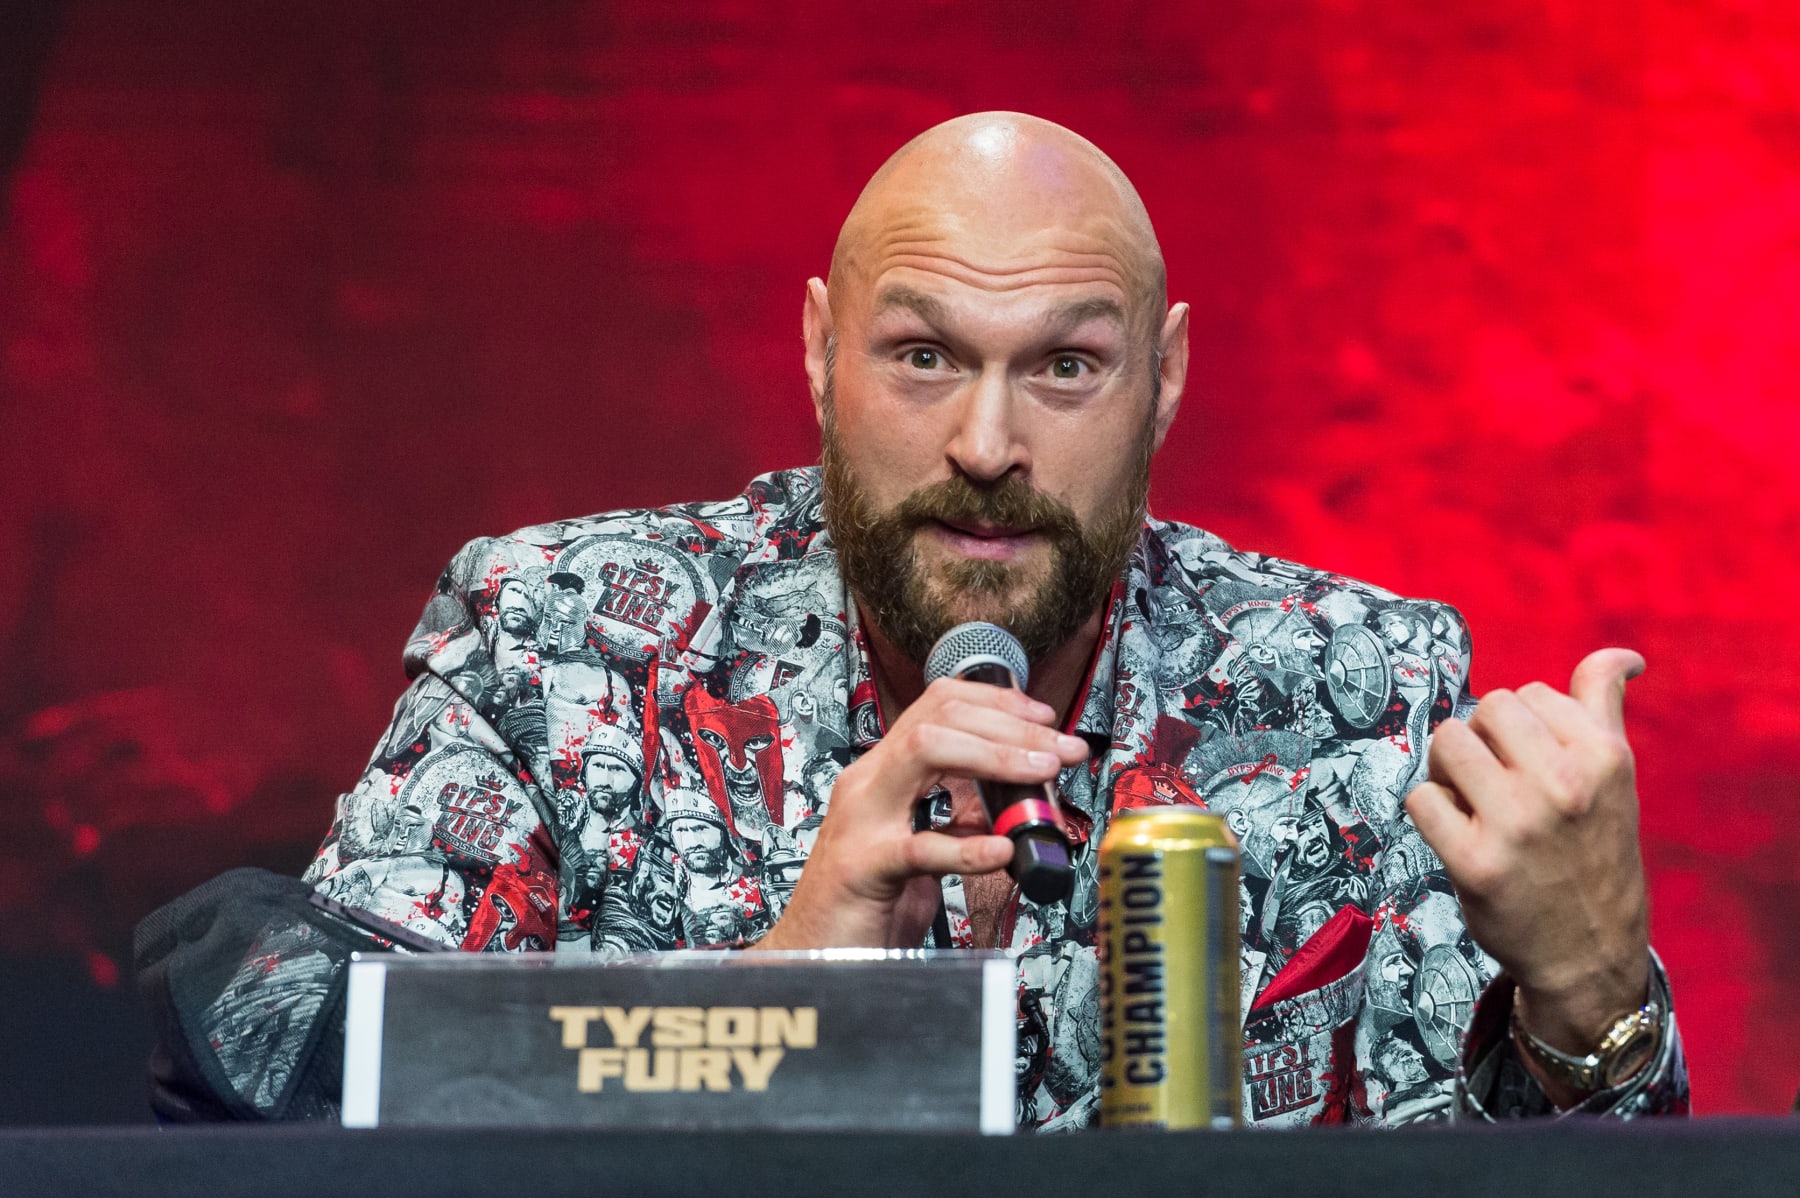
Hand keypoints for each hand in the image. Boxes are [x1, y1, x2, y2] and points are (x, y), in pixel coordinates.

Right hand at [751, 677, 1088, 949]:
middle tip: (1061, 749)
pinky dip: (968, 847)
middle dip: (1011, 725)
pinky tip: (1002, 850)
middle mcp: (867, 786)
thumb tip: (1011, 804)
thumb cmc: (861, 906)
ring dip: (997, 756)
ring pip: (927, 751)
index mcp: (881, 776)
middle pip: (940, 718)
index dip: (996, 703)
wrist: (813, 957)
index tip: (1042, 720)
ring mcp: (862, 822)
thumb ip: (955, 822)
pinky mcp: (864, 869)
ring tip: (1041, 774)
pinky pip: (921, 847)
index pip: (937, 706)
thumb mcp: (916, 851)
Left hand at [1405, 649, 1649, 1058]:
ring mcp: (1517, 824)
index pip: (1527, 694)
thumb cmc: (1594, 851)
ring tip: (1472, 803)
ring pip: (1446, 742)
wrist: (1590, 954)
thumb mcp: (1614, 778)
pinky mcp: (1475, 863)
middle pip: (1484, 710)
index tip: (1534, 766)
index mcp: (1603, 757)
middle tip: (1496, 782)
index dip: (1518, 728)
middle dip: (1480, 739)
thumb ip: (1604, 707)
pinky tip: (1458, 835)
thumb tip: (1624, 657)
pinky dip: (1430, 813)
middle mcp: (1563, 785)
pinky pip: (1420, 799)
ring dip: (1448, 769)